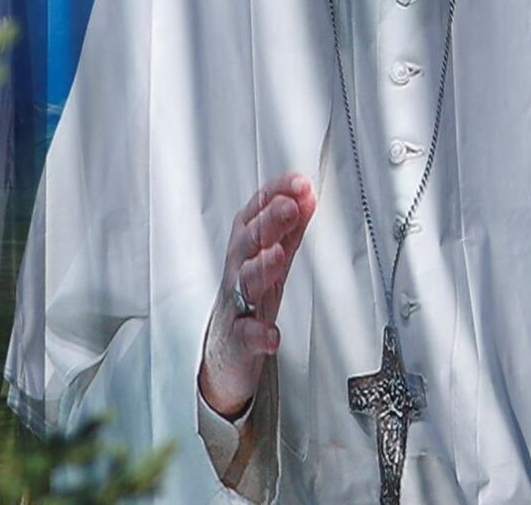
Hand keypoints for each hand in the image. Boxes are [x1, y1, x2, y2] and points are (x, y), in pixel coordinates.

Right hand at [198, 176, 314, 420]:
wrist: (224, 350)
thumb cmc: (249, 297)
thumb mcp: (270, 257)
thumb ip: (288, 228)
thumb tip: (305, 193)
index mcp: (247, 251)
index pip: (256, 215)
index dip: (275, 196)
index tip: (296, 181)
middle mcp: (238, 272)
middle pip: (249, 243)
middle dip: (267, 222)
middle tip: (288, 206)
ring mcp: (236, 305)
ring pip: (244, 282)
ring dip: (260, 267)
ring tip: (276, 256)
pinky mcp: (238, 340)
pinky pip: (246, 337)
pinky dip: (258, 334)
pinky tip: (271, 333)